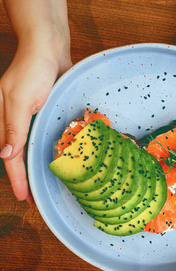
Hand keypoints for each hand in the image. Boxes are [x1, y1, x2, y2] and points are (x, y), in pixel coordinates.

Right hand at [0, 44, 71, 203]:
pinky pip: (41, 135)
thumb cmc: (32, 71)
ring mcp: (29, 117)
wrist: (48, 50)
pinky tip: (52, 156)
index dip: (17, 179)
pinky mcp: (42, 112)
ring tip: (42, 182)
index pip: (11, 158)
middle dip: (24, 177)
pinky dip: (44, 148)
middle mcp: (15, 122)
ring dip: (35, 165)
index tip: (24, 198)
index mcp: (4, 121)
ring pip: (30, 148)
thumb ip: (12, 127)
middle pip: (18, 156)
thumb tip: (5, 155)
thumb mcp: (20, 100)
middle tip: (33, 196)